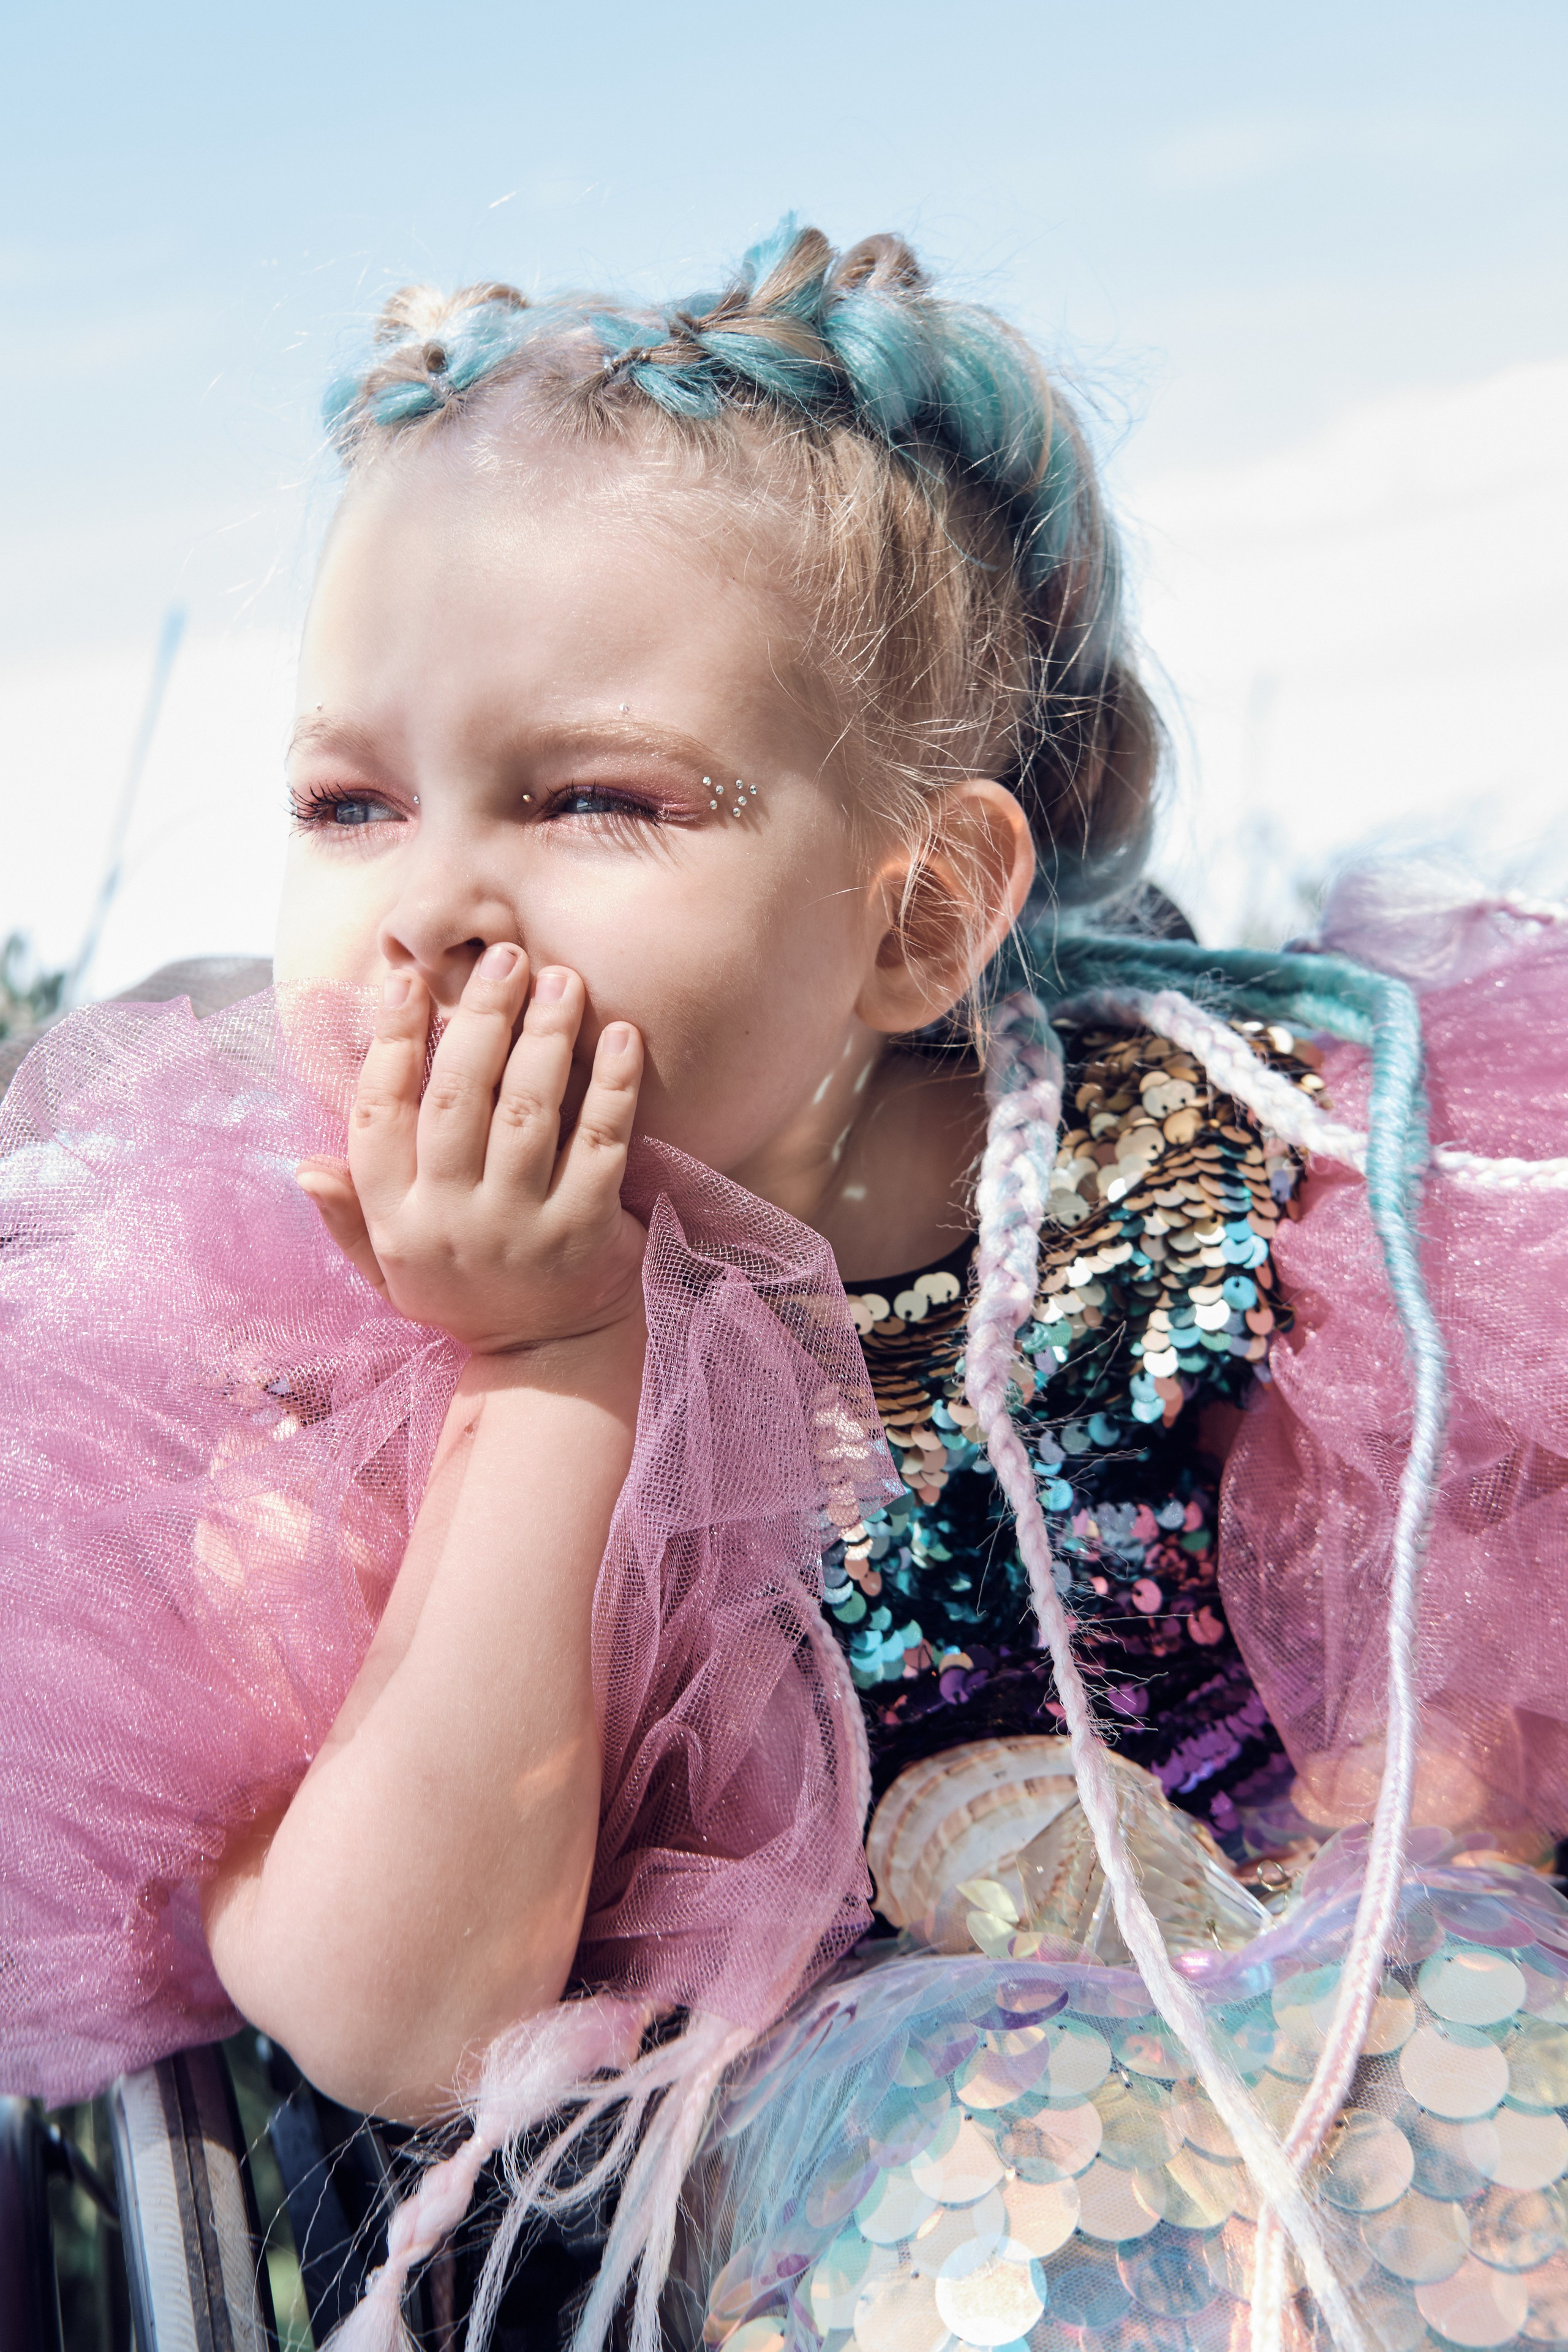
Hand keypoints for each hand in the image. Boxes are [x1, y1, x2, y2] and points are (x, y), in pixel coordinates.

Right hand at [297, 949, 646, 1352]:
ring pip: (527, 1110)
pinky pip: (601, 1142)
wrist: (549, 1360)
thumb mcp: (389, 1269)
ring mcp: (522, 1227)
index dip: (391, 1041)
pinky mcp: (588, 1232)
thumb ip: (348, 1216)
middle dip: (480, 1018)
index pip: (379, 1114)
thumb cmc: (465, 1293)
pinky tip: (622, 1033)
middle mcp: (452, 1220)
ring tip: (560, 979)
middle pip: (455, 1098)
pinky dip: (612, 1084)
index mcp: (395, 1219)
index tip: (408, 980)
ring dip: (543, 1036)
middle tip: (506, 956)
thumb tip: (301, 1164)